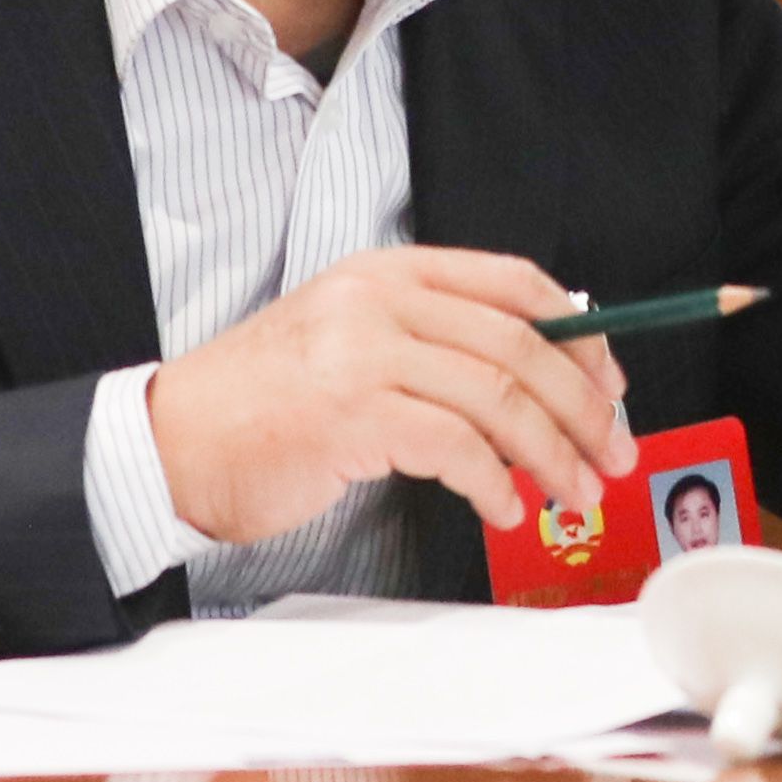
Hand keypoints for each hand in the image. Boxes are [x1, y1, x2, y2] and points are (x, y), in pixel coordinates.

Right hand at [147, 245, 633, 541]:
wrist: (170, 444)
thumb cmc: (263, 407)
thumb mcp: (352, 343)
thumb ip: (433, 344)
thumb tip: (538, 381)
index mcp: (388, 273)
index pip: (515, 283)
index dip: (580, 334)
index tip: (610, 385)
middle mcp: (379, 301)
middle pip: (521, 342)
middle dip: (584, 406)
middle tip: (612, 452)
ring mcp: (363, 352)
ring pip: (499, 396)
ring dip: (553, 454)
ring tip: (574, 492)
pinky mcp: (350, 413)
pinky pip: (457, 447)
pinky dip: (495, 483)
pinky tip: (505, 508)